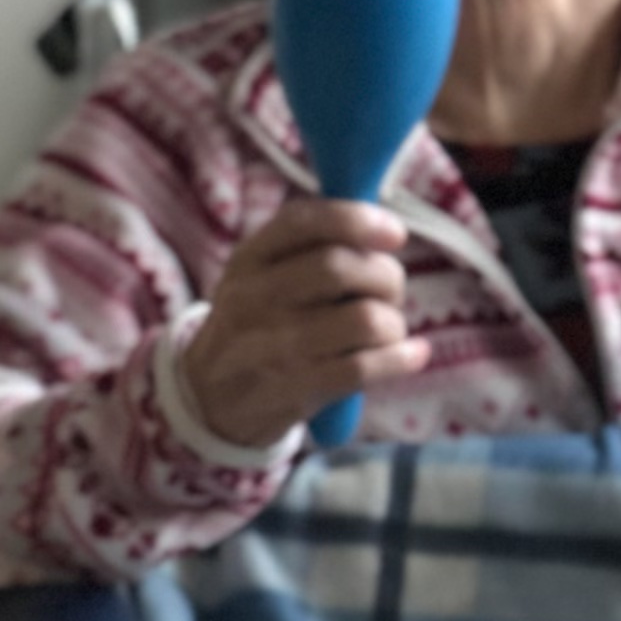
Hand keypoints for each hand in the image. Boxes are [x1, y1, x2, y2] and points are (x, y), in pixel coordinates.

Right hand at [185, 201, 427, 449]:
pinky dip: (400, 358)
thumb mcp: (262, 276)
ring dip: (393, 323)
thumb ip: (313, 246)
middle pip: (341, 268)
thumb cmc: (258, 323)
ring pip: (363, 319)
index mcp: (249, 260)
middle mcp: (254, 298)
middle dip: (386, 277)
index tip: (395, 234)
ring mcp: (271, 347)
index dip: (358, 220)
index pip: (303, 222)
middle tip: (389, 293)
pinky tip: (412, 354)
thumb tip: (385, 230)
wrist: (208, 399)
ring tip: (386, 330)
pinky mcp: (293, 388)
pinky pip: (363, 367)